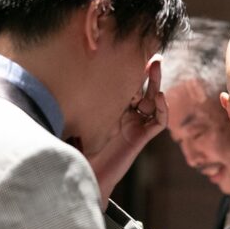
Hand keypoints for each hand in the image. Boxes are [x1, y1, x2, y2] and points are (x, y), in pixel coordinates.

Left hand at [86, 56, 166, 203]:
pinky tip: (159, 96)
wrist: (89, 174)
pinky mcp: (142, 138)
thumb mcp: (78, 120)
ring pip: (153, 102)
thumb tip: (67, 79)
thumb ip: (77, 104)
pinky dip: (162, 109)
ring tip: (155, 67)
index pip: (128, 87)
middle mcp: (128, 117)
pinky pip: (158, 122)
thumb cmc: (81, 150)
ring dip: (156, 84)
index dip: (132, 73)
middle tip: (153, 56)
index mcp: (115, 110)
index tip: (130, 54)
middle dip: (149, 74)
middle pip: (143, 91)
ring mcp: (136, 127)